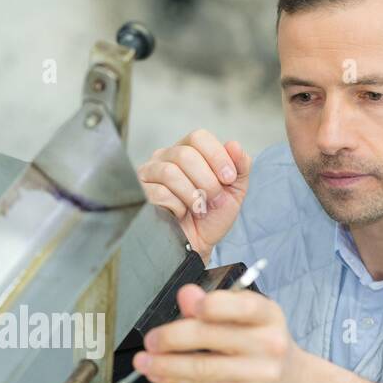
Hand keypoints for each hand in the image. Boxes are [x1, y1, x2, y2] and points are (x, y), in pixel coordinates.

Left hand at [130, 282, 308, 382]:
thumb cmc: (263, 347)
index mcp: (267, 315)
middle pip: (212, 337)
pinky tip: (160, 375)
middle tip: (151, 339)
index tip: (187, 305)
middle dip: (173, 337)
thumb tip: (187, 295)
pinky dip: (176, 382)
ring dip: (166, 365)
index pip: (242, 306)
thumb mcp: (246, 320)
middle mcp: (269, 343)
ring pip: (203, 368)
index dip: (212, 305)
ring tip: (145, 361)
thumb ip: (215, 307)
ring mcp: (260, 373)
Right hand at [137, 129, 252, 263]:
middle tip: (214, 198)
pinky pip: (160, 193)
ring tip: (199, 209)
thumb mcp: (234, 190)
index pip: (198, 137)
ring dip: (192, 195)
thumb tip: (233, 145)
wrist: (197, 245)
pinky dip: (177, 207)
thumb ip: (240, 166)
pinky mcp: (142, 195)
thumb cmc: (211, 217)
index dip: (216, 156)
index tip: (229, 178)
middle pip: (185, 154)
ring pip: (170, 172)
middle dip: (207, 180)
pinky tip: (181, 214)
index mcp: (187, 150)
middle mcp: (165, 158)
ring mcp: (149, 175)